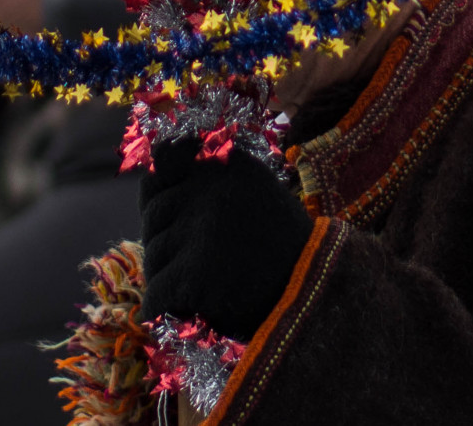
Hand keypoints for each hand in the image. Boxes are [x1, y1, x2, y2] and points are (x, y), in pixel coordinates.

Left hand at [139, 138, 315, 341]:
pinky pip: (156, 296)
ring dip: (170, 278)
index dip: (158, 192)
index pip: (161, 162)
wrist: (319, 296)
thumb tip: (154, 180)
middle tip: (199, 265)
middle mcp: (208, 186)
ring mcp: (198, 229)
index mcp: (225, 160)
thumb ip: (213, 181)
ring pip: (154, 258)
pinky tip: (189, 313)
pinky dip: (165, 310)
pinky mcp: (191, 274)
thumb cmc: (290, 251)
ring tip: (207, 289)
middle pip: (153, 216)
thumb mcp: (258, 191)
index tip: (168, 213)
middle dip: (166, 243)